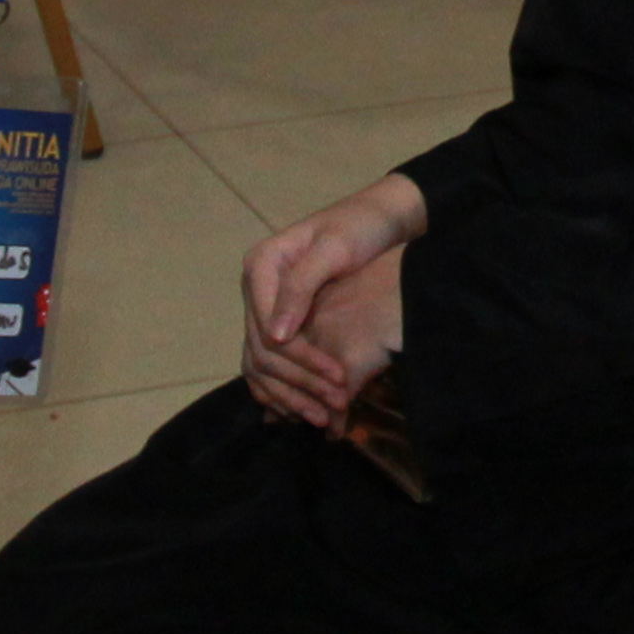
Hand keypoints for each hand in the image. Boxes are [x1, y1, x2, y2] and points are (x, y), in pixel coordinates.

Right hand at [242, 177, 423, 428]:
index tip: (335, 378)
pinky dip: (287, 386)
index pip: (266, 326)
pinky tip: (309, 407)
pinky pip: (270, 360)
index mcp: (262, 264)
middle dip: (298, 381)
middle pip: (262, 348)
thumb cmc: (359, 226)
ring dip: (291, 392)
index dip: (298, 357)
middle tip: (334, 406)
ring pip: (261, 361)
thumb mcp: (334, 250)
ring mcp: (265, 303)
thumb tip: (276, 337)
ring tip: (324, 416)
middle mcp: (256, 286)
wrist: (378, 217)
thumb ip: (302, 288)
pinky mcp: (281, 317)